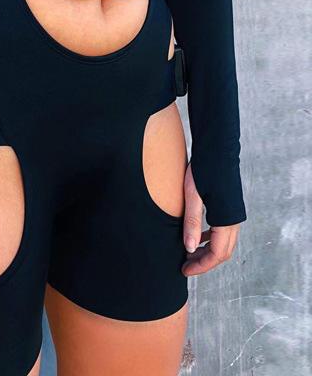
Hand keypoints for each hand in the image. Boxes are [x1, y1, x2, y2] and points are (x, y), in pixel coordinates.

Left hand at [181, 162, 239, 276]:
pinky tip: (197, 236)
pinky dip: (210, 239)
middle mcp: (233, 220)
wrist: (216, 148)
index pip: (217, 254)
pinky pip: (222, 231)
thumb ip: (191, 222)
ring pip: (223, 243)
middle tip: (185, 266)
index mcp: (226, 220)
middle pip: (222, 252)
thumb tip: (189, 249)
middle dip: (204, 262)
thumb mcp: (192, 196)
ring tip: (188, 254)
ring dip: (207, 251)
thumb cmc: (203, 169)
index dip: (201, 266)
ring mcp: (233, 214)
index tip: (184, 270)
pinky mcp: (228, 207)